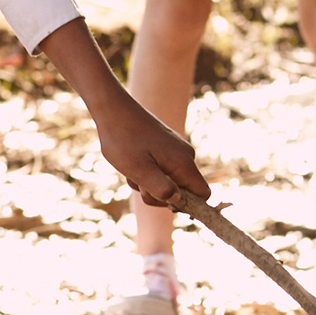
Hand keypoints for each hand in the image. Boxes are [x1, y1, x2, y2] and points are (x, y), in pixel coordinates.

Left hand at [90, 89, 210, 209]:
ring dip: (149, 182)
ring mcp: (176, 149)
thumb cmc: (122, 139)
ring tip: (131, 168)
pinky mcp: (165, 146)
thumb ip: (161, 188)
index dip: (187, 206)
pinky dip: (146, 171)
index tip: (162, 200)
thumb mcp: (138, 169)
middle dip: (160, 193)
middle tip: (138, 180)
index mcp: (184, 163)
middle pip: (183, 191)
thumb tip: (177, 201)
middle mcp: (185, 156)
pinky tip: (131, 160)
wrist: (112, 108)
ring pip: (169, 180)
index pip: (204, 195)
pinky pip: (161, 169)